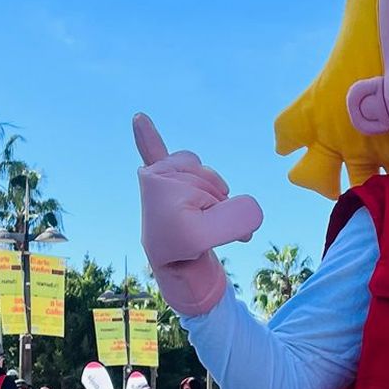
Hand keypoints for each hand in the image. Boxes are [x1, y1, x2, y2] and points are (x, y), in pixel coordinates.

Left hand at [133, 114, 262, 318]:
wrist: (176, 270)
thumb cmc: (189, 249)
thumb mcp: (215, 234)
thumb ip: (239, 213)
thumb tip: (250, 205)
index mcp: (156, 179)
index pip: (202, 175)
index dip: (210, 201)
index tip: (185, 214)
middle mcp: (155, 175)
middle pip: (206, 174)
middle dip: (215, 201)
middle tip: (201, 229)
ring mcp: (161, 178)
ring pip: (209, 178)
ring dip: (216, 201)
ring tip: (204, 225)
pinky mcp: (164, 183)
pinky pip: (154, 149)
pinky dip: (146, 135)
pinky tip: (138, 118)